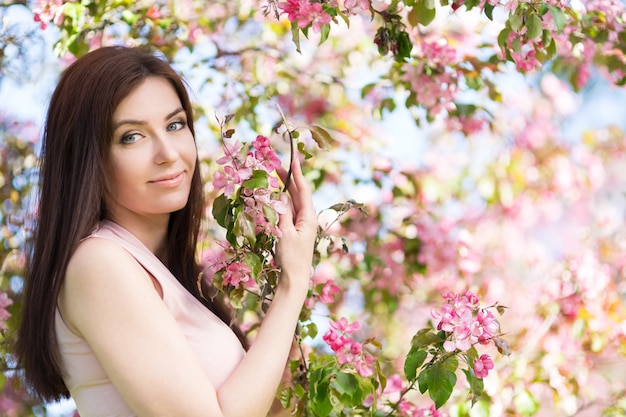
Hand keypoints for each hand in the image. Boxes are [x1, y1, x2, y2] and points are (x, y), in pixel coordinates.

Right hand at [275, 157, 316, 294]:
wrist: (295, 278)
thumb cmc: (291, 257)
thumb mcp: (284, 233)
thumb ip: (282, 213)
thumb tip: (281, 196)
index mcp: (308, 217)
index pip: (303, 190)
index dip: (297, 175)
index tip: (293, 160)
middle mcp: (307, 218)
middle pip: (298, 194)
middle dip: (289, 179)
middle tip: (276, 165)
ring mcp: (301, 225)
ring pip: (292, 202)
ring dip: (284, 190)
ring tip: (274, 176)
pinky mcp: (295, 231)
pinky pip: (288, 212)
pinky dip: (281, 203)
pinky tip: (275, 197)